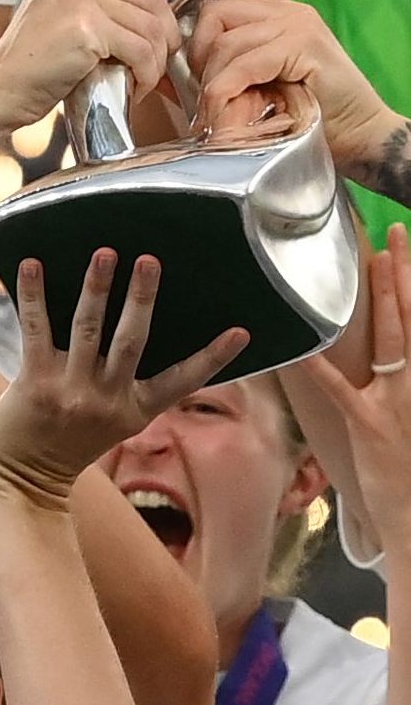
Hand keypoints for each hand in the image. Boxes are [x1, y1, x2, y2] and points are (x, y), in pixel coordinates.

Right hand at [0, 0, 211, 125]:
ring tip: (142, 80)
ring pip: (150, 25)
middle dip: (166, 33)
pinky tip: (135, 88)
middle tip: (160, 61)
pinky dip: (146, 74)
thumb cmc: (30, 63)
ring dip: (156, 60)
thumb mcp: (62, 13)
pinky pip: (141, 50)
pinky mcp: (86, 27)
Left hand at [0, 250, 246, 499]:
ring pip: (87, 329)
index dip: (213, 358)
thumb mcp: (115, 424)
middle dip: (142, 298)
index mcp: (135, 411)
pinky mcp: (34, 383)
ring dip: (96, 288)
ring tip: (105, 254)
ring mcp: (70, 392)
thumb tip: (139, 320)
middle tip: (150, 260)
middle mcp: (106, 401)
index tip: (240, 332)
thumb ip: (129, 384)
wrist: (23, 479)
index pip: (182, 382)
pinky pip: (36, 330)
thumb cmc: (72, 442)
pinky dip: (33, 295)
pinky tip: (32, 264)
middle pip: (131, 342)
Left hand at [182, 0, 390, 162]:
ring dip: (213, 81)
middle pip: (217, 10)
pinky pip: (243, 63)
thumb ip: (231, 63)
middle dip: (197, 51)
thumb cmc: (307, 116)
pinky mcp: (303, 47)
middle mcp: (289, 11)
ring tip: (220, 109)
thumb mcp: (259, 83)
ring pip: (225, 40)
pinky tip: (225, 107)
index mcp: (278, 14)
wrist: (358, 135)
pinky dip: (226, 90)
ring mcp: (298, 26)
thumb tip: (185, 57)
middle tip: (202, 88)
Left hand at [303, 226, 410, 553]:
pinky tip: (303, 348)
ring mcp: (399, 402)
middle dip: (406, 273)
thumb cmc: (409, 472)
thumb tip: (389, 358)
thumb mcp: (408, 419)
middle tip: (398, 232)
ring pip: (391, 339)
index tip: (408, 251)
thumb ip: (399, 386)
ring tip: (376, 261)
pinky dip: (320, 368)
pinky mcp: (371, 425)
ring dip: (382, 299)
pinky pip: (343, 389)